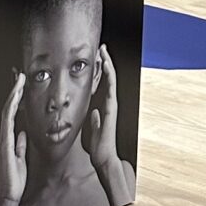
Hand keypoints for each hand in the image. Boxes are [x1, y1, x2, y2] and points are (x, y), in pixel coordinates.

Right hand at [0, 72, 27, 205]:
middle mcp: (4, 136)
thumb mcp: (21, 159)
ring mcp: (3, 139)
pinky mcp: (4, 144)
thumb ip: (21, 145)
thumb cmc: (15, 180)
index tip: (21, 86)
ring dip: (13, 96)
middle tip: (20, 76)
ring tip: (19, 82)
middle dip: (14, 92)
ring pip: (7, 112)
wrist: (10, 196)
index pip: (12, 114)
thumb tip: (23, 133)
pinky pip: (7, 122)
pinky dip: (11, 109)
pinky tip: (15, 100)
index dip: (17, 99)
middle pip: (8, 109)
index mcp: (8, 139)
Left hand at [85, 48, 134, 205]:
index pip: (102, 86)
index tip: (96, 60)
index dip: (100, 73)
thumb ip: (95, 121)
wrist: (103, 157)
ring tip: (104, 51)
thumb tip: (93, 113)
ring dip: (108, 64)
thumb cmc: (98, 146)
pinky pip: (111, 87)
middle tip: (101, 48)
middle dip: (105, 63)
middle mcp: (109, 104)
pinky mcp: (111, 107)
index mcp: (103, 108)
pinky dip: (109, 74)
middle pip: (108, 79)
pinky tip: (106, 64)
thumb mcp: (93, 130)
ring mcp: (111, 105)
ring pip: (111, 80)